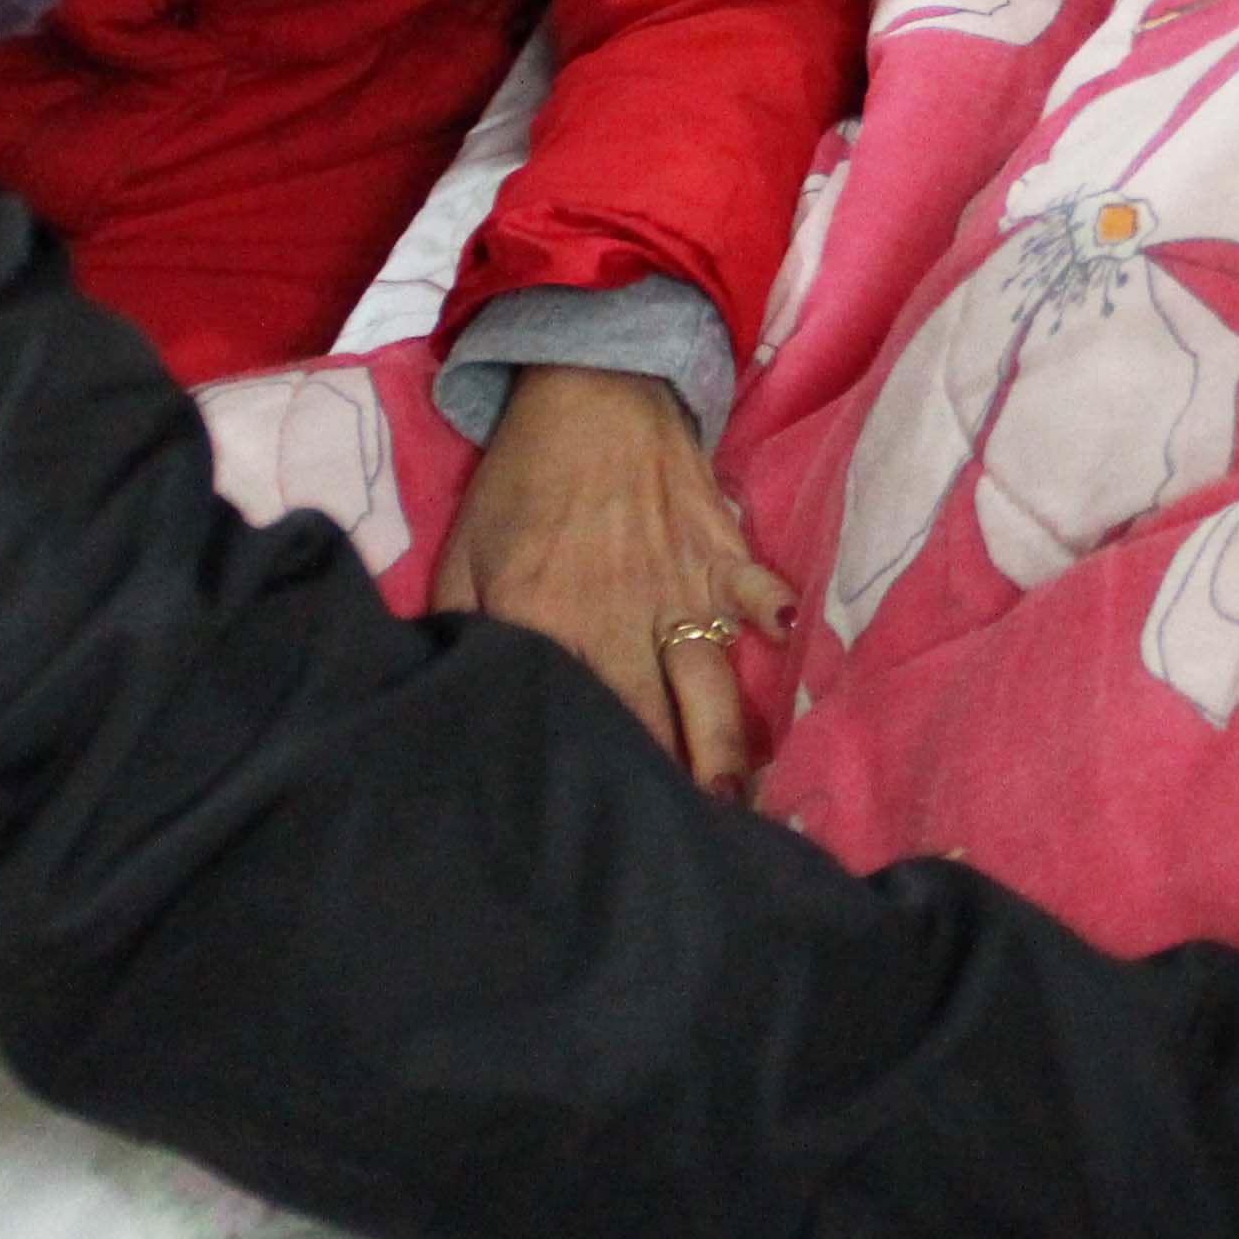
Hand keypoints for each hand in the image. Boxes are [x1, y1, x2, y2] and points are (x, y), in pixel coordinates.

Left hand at [436, 366, 796, 789]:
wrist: (586, 389)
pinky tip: (787, 651)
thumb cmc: (520, 481)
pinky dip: (775, 621)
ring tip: (741, 808)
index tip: (597, 829)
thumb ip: (457, 629)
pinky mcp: (722, 554)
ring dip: (727, 748)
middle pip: (649, 725)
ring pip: (710, 688)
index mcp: (547, 626)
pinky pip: (760, 597)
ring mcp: (680, 589)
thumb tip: (451, 698)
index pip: (571, 722)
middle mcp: (618, 621)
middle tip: (687, 849)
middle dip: (670, 794)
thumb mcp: (463, 555)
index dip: (588, 778)